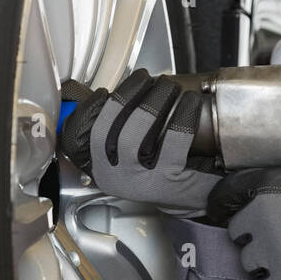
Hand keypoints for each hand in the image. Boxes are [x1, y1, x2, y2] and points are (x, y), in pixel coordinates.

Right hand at [58, 69, 221, 216]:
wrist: (200, 200)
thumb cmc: (167, 172)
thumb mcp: (135, 160)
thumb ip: (121, 133)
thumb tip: (123, 95)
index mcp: (103, 170)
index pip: (80, 140)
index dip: (89, 111)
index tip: (104, 92)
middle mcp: (115, 179)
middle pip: (108, 132)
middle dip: (127, 96)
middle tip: (147, 79)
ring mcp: (139, 182)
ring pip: (134, 135)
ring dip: (152, 102)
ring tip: (168, 86)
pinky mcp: (167, 181)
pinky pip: (173, 141)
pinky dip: (182, 116)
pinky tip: (189, 103)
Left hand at [204, 159, 280, 279]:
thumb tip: (274, 195)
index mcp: (262, 198)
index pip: (236, 223)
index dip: (251, 228)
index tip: (261, 232)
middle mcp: (261, 228)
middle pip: (244, 248)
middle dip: (259, 248)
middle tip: (279, 248)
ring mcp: (274, 257)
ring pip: (252, 271)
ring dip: (266, 269)